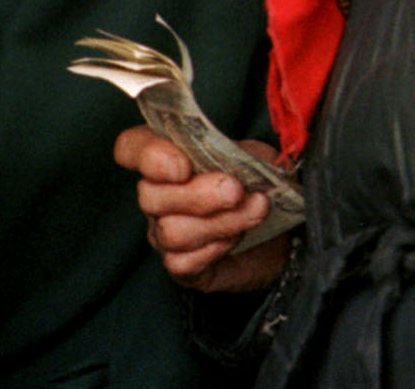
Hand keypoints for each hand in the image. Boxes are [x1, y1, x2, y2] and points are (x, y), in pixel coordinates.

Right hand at [114, 125, 291, 292]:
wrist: (283, 233)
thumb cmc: (260, 186)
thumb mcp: (257, 157)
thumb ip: (242, 154)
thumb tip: (236, 164)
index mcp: (168, 156)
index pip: (131, 148)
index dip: (150, 156)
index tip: (184, 166)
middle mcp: (157, 194)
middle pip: (149, 195)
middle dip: (198, 195)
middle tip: (236, 191)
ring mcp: (164, 231)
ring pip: (170, 231)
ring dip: (219, 222)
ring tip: (252, 214)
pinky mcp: (180, 265)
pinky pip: (182, 262)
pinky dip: (215, 249)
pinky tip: (236, 239)